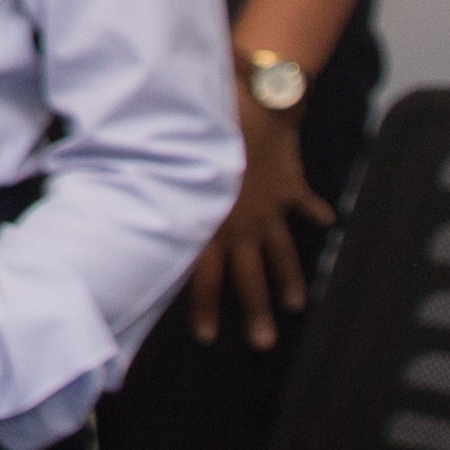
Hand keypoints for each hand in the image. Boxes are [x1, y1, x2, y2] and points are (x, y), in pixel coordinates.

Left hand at [183, 89, 338, 347]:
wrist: (255, 105)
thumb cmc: (205, 133)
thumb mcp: (174, 167)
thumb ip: (159, 195)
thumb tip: (122, 209)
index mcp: (210, 224)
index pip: (205, 278)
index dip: (206, 309)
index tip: (207, 338)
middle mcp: (243, 226)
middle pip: (250, 279)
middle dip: (256, 313)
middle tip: (263, 344)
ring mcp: (270, 210)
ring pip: (281, 254)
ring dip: (289, 280)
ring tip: (295, 305)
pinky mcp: (291, 188)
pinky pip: (305, 204)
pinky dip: (317, 212)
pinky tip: (327, 223)